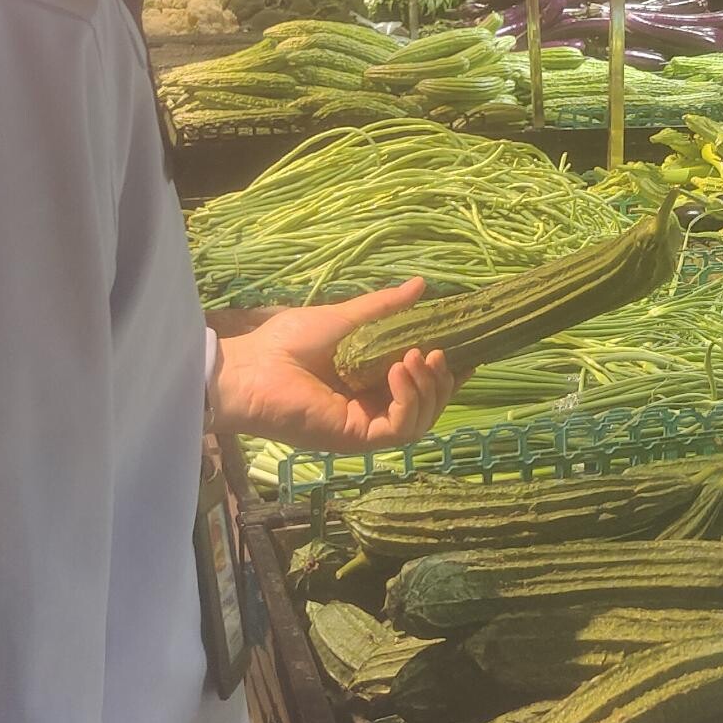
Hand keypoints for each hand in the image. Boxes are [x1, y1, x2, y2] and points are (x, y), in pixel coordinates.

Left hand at [210, 279, 456, 452]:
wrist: (252, 367)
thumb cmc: (289, 342)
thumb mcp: (347, 318)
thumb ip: (385, 307)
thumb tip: (422, 284)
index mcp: (371, 383)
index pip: (421, 385)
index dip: (448, 373)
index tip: (470, 353)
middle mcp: (372, 409)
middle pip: (428, 407)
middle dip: (443, 381)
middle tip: (439, 353)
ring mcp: (365, 426)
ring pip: (420, 422)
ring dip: (428, 389)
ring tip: (417, 356)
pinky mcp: (356, 438)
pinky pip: (399, 429)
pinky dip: (408, 400)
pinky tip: (399, 371)